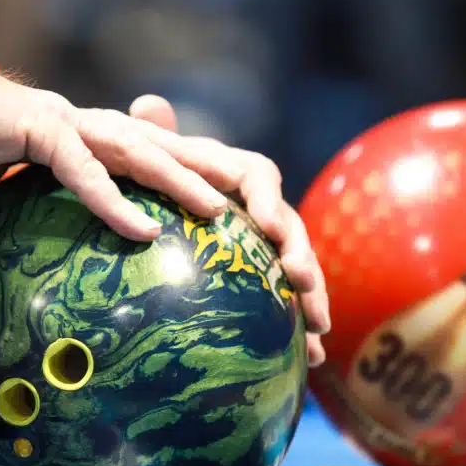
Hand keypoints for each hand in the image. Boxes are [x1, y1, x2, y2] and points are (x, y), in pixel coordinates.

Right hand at [0, 57, 231, 241]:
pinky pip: (81, 169)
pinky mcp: (35, 128)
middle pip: (158, 152)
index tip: (216, 217)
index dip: (181, 185)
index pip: (143, 164)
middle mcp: (80, 129)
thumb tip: (7, 281)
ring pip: (136, 153)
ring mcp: (62, 124)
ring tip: (216, 214)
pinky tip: (143, 229)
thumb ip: (8, 233)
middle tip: (248, 210)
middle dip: (205, 177)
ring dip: (179, 182)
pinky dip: (112, 200)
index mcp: (76, 145)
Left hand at [127, 95, 328, 365]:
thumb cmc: (154, 182)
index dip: (267, 199)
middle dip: (301, 254)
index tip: (264, 224)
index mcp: (233, 179)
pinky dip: (305, 330)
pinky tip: (313, 361)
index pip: (259, 178)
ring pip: (300, 270)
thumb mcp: (148, 161)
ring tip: (317, 325)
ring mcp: (270, 250)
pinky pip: (293, 306)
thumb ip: (154, 137)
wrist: (166, 216)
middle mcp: (260, 212)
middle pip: (290, 229)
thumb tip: (149, 103)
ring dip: (313, 296)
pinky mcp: (271, 284)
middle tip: (299, 279)